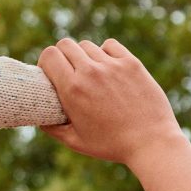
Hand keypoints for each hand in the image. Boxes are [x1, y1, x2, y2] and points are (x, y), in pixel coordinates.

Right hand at [37, 38, 180, 164]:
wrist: (151, 143)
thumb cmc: (112, 145)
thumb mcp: (76, 142)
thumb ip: (53, 128)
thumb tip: (39, 118)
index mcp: (72, 90)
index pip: (49, 55)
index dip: (46, 61)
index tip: (50, 72)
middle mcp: (90, 72)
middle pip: (65, 44)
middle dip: (62, 55)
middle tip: (68, 70)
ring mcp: (112, 66)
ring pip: (87, 45)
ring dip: (84, 56)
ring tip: (90, 72)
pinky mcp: (131, 64)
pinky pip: (110, 45)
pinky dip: (105, 52)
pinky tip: (108, 67)